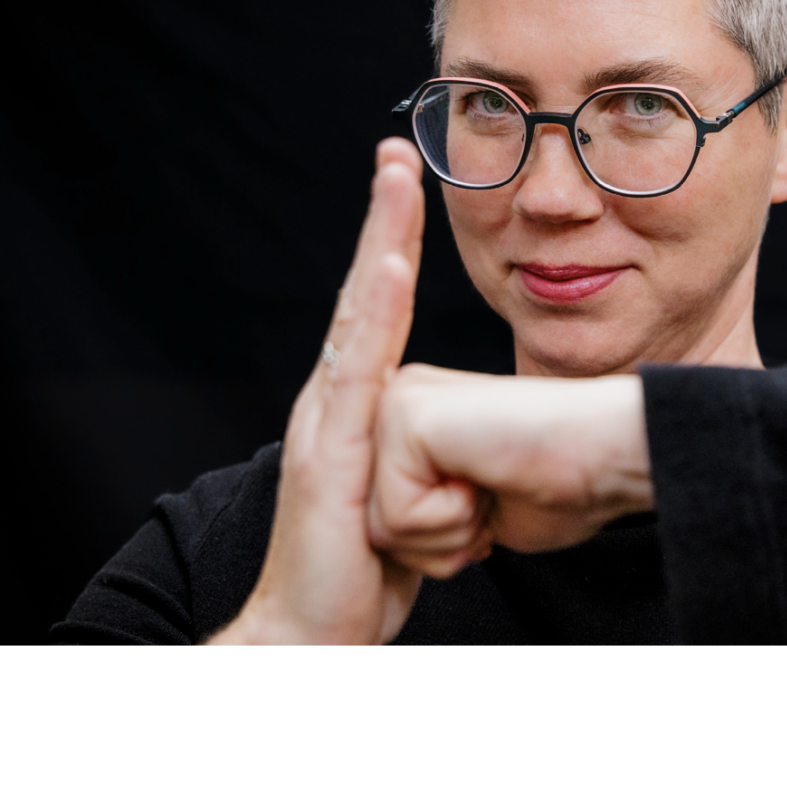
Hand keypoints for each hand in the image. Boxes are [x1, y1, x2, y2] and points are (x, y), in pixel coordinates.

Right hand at [209, 138, 425, 643]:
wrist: (310, 636)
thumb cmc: (364, 572)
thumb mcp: (415, 501)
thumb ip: (437, 459)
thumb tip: (476, 452)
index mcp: (357, 406)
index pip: (379, 309)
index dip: (394, 245)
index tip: (411, 184)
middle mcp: (333, 401)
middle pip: (364, 293)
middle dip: (382, 219)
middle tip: (396, 151)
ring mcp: (325, 424)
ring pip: (357, 318)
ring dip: (378, 246)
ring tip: (394, 183)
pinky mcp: (329, 457)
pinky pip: (355, 376)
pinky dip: (373, 317)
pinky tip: (389, 271)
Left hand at [367, 365, 653, 577]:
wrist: (607, 455)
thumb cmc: (561, 484)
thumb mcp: (474, 508)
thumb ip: (429, 512)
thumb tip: (403, 544)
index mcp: (411, 418)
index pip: (381, 521)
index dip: (442, 540)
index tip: (492, 499)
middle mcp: (395, 400)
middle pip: (374, 527)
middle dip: (441, 542)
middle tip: (492, 496)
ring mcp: (396, 403)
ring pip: (381, 528)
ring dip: (450, 533)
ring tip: (490, 486)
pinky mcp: (406, 417)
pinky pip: (398, 517)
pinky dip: (452, 521)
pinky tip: (486, 478)